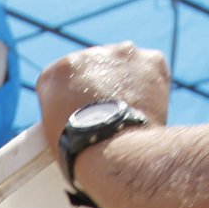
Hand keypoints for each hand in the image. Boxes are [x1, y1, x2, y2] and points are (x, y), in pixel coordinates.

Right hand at [36, 44, 172, 144]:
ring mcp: (120, 54)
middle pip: (96, 68)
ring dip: (127, 82)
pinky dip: (153, 84)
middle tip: (111, 113)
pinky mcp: (150, 59)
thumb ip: (65, 111)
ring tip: (132, 112)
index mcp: (56, 73)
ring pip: (125, 66)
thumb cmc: (83, 153)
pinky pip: (152, 69)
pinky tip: (150, 107)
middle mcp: (86, 55)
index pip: (65, 80)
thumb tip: (80, 115)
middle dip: (103, 85)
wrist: (115, 152)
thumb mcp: (55, 132)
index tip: (86, 112)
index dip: (77, 97)